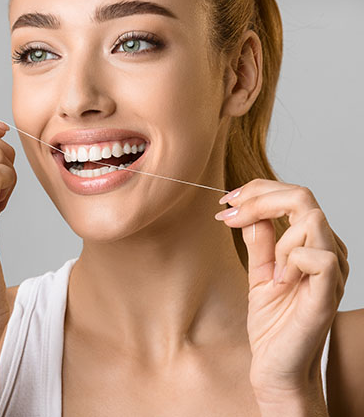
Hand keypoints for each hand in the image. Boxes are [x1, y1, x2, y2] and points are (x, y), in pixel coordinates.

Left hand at [215, 179, 348, 397]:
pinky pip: (318, 255)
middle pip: (303, 197)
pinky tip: (280, 281)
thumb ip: (260, 242)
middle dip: (259, 198)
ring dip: (278, 238)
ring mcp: (332, 271)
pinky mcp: (328, 292)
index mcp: (313, 244)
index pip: (295, 196)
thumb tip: (249, 211)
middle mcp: (328, 251)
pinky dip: (291, 259)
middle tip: (228, 212)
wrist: (275, 366)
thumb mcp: (259, 274)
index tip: (226, 202)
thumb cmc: (273, 324)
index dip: (258, 190)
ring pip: (311, 219)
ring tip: (270, 270)